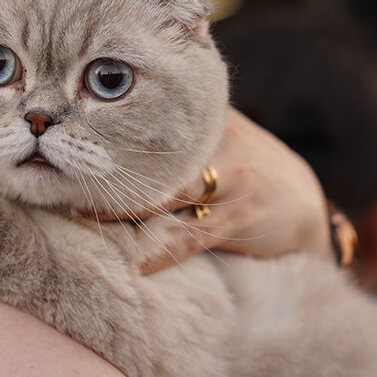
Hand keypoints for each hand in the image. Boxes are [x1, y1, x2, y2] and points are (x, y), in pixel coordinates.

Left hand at [100, 107, 332, 273]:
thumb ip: (185, 125)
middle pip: (159, 154)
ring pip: (169, 195)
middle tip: (70, 171)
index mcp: (212, 120)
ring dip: (124, 208)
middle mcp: (221, 145)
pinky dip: (163, 251)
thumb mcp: (226, 133)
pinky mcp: (240, 220)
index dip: (118, 125)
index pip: (160, 117)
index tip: (77, 131)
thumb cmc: (249, 166)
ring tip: (85, 213)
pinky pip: (193, 238)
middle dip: (114, 165)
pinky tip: (137, 263)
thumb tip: (123, 113)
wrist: (306, 204)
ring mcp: (232, 182)